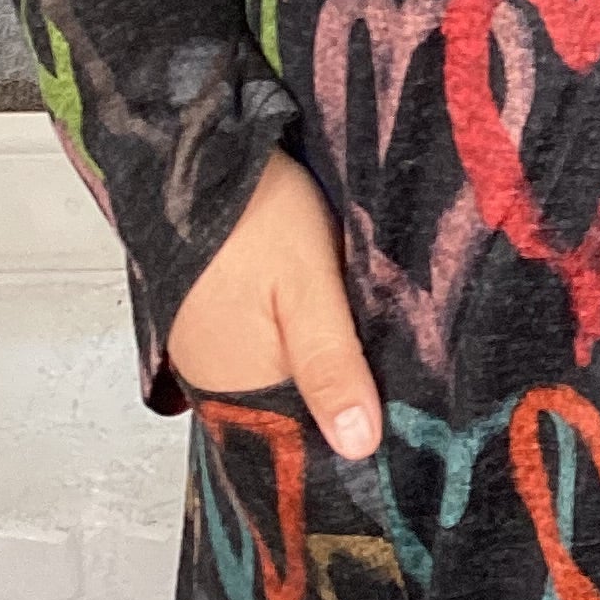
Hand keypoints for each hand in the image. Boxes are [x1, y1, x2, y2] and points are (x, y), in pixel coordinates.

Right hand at [166, 150, 382, 457]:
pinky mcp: (210, 320)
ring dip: (318, 365)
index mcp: (237, 388)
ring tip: (362, 338)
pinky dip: (295, 341)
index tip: (401, 421)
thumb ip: (332, 368)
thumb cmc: (256, 215)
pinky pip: (261, 350)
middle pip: (290, 412)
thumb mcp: (310, 287)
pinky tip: (324, 316)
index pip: (301, 441)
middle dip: (339, 396)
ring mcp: (208, 350)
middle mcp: (214, 381)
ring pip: (279, 380)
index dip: (349, 433)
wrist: (198, 151)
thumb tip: (359, 448)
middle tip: (392, 367)